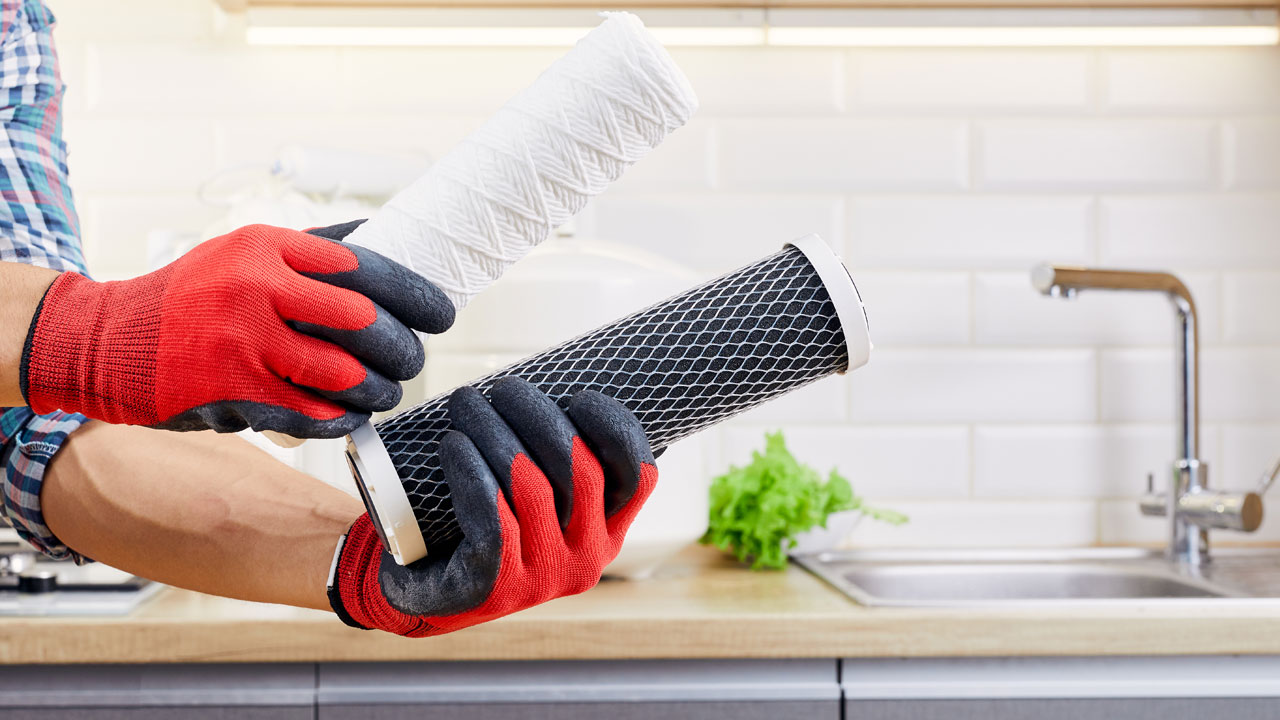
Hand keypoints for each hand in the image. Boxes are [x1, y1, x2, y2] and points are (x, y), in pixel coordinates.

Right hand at [20, 223, 452, 437]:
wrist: (105, 340)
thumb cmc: (191, 296)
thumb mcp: (244, 252)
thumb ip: (311, 252)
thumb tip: (388, 244)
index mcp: (267, 247)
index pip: (366, 267)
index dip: (414, 295)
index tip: (440, 313)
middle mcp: (256, 289)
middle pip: (365, 322)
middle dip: (404, 349)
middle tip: (412, 360)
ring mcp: (242, 343)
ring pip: (346, 375)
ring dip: (379, 391)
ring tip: (386, 391)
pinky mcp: (232, 393)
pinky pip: (313, 415)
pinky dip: (342, 420)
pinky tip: (351, 416)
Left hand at [329, 377, 657, 636]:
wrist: (426, 597)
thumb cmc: (482, 530)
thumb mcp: (535, 502)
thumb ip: (559, 463)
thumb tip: (564, 393)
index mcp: (607, 534)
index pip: (639, 476)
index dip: (617, 428)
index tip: (578, 395)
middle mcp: (587, 559)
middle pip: (581, 469)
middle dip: (539, 415)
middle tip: (502, 388)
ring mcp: (545, 577)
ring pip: (531, 485)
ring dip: (495, 432)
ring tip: (467, 404)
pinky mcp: (497, 585)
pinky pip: (491, 513)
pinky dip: (470, 468)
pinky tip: (452, 443)